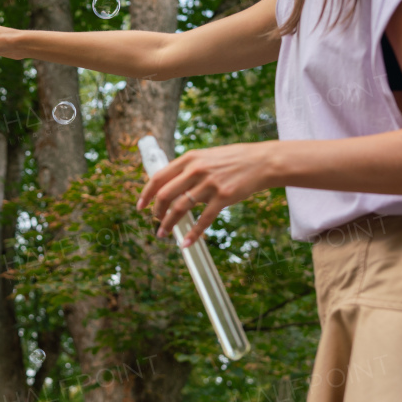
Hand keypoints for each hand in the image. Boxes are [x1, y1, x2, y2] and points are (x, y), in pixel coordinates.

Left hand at [136, 142, 276, 246]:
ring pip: (180, 208)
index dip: (146, 194)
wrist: (261, 162)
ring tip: (163, 233)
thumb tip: (168, 187)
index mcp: (189, 159)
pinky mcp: (223, 197)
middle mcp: (196, 170)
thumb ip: (187, 170)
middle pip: (165, 194)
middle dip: (156, 211)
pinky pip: (203, 219)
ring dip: (169, 224)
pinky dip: (193, 234)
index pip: (158, 177)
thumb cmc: (232, 161)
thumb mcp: (206, 158)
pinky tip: (186, 243)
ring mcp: (209, 184)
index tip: (140, 206)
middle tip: (155, 221)